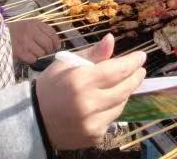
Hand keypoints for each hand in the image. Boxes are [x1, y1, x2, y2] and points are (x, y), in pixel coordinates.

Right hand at [7, 19, 60, 63]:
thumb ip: (41, 30)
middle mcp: (31, 31)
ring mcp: (25, 42)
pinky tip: (27, 55)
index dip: (56, 41)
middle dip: (49, 50)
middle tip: (46, 52)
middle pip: (48, 44)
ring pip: (41, 53)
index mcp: (34, 23)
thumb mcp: (28, 25)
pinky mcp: (20, 52)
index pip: (52, 33)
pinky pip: (33, 59)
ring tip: (33, 52)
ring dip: (39, 55)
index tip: (57, 46)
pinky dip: (32, 59)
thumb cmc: (15, 31)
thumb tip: (56, 43)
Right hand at [35, 34, 145, 149]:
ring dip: (124, 92)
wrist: (35, 118)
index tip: (141, 56)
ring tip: (122, 84)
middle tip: (140, 69)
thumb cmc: (52, 85)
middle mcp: (89, 103)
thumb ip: (93, 53)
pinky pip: (112, 119)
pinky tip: (107, 102)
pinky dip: (112, 108)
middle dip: (135, 77)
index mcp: (81, 81)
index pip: (118, 70)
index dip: (133, 62)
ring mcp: (92, 123)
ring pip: (121, 104)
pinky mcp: (94, 136)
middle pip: (124, 88)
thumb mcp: (68, 63)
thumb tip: (112, 39)